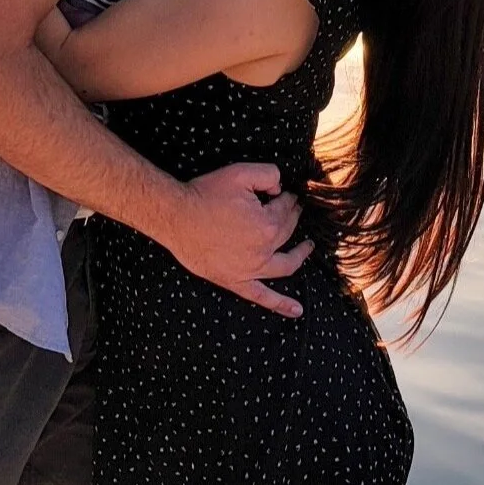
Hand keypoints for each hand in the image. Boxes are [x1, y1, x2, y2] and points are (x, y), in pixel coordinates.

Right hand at [160, 161, 314, 318]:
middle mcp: (264, 249)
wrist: (175, 217)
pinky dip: (280, 305)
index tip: (284, 193)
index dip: (287, 198)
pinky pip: (262, 297)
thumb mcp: (240, 173)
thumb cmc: (205, 195)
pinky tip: (296, 311)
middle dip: (292, 216)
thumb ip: (268, 175)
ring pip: (285, 265)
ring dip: (300, 255)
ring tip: (307, 247)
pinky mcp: (235, 281)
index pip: (286, 209)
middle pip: (287, 232)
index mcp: (268, 224)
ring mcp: (251, 269)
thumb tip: (279, 188)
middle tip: (291, 208)